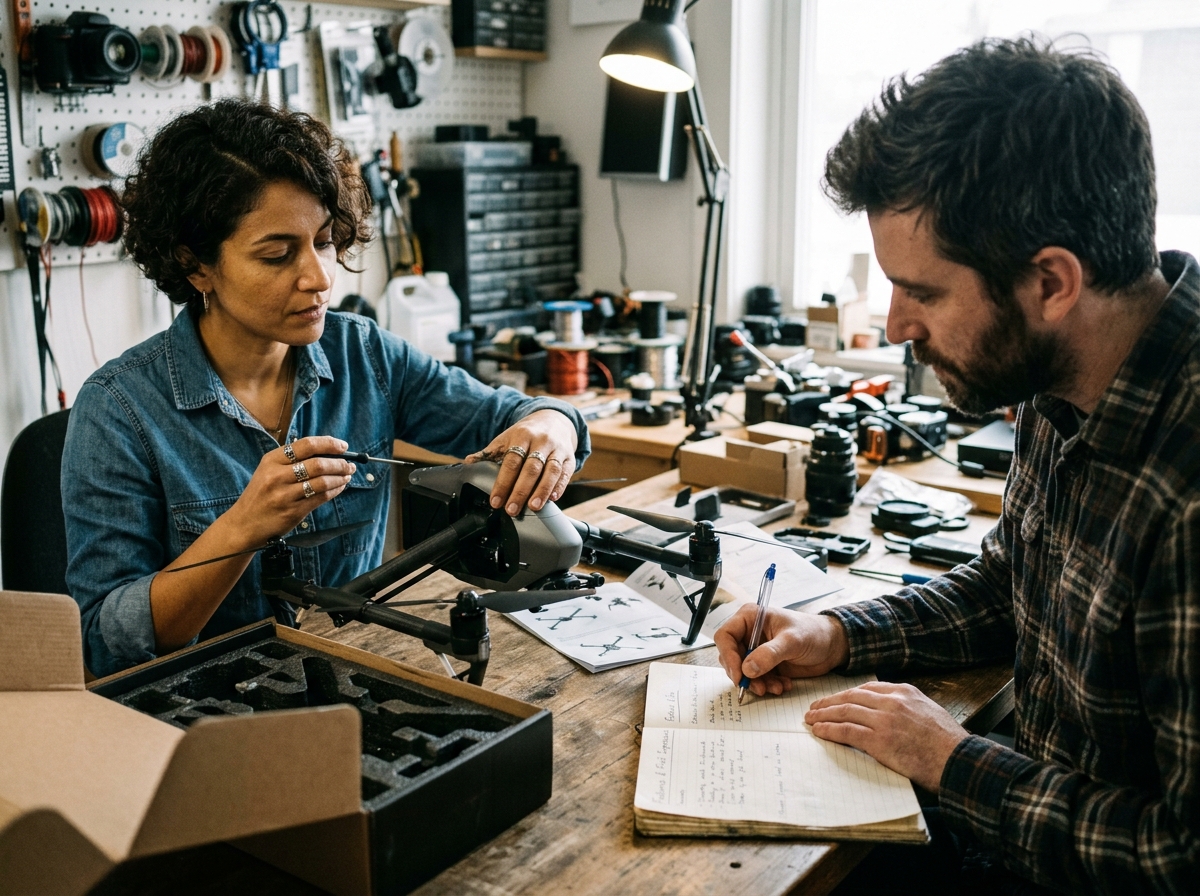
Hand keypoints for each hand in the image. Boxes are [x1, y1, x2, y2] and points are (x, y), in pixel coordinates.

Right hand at [226, 436, 355, 546]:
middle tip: (350, 464)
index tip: (342, 446)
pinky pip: (321, 498)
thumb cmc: (260, 495)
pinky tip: (340, 487)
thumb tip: (327, 451)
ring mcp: (285, 495)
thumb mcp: (268, 470)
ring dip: (340, 477)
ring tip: (347, 475)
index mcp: (272, 460)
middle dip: (340, 463)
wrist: (244, 524)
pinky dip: (335, 490)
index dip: (329, 444)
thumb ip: (292, 460)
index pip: (306, 445)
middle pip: (318, 464)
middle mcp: (277, 476)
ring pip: (322, 481)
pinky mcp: (293, 511)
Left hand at [466, 409, 578, 515]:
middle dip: (520, 490)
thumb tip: (468, 463)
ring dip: (542, 490)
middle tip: (511, 509)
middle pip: (531, 468)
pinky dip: (560, 486)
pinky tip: (554, 499)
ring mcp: (557, 449)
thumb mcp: (507, 438)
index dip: (503, 482)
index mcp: (522, 436)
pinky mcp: (570, 457)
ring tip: (533, 507)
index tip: (496, 500)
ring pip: (551, 471)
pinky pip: (566, 473)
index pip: (511, 461)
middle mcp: (541, 441)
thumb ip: (489, 453)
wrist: (554, 420)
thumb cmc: (526, 434)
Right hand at [714, 606, 850, 696]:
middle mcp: (749, 633)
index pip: (725, 636)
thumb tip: (747, 669)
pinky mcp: (764, 664)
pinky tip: (783, 685)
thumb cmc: (813, 633)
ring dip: (757, 683)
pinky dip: (767, 685)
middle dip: (744, 675)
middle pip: (730, 657)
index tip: (739, 675)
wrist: (832, 646)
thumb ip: (769, 654)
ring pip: (743, 671)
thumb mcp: (792, 641)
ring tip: (776, 687)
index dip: (728, 656)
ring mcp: (756, 650)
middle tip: (758, 687)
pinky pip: (756, 679)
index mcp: (750, 618)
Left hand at [805, 682, 968, 790]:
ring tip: (810, 719)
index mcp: (905, 692)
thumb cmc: (948, 744)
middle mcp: (892, 701)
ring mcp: (885, 720)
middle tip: (814, 707)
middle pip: (850, 697)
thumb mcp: (929, 712)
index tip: (834, 699)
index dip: (846, 694)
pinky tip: (819, 731)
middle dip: (829, 702)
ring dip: (823, 715)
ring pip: (845, 711)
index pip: (867, 688)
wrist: (959, 761)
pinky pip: (847, 731)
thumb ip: (907, 708)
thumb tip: (889, 714)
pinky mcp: (880, 741)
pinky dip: (829, 730)